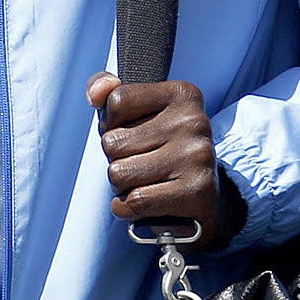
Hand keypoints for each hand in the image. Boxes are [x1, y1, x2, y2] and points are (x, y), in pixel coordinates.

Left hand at [87, 74, 244, 249]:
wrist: (203, 196)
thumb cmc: (163, 149)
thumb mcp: (140, 112)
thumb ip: (109, 91)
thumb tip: (96, 94)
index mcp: (182, 93)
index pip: (117, 101)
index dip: (111, 123)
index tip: (132, 133)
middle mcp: (194, 121)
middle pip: (113, 142)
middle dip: (117, 159)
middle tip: (142, 163)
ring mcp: (197, 156)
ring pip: (118, 174)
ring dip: (122, 186)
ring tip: (146, 181)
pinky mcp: (196, 191)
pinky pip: (133, 202)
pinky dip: (128, 208)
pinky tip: (148, 202)